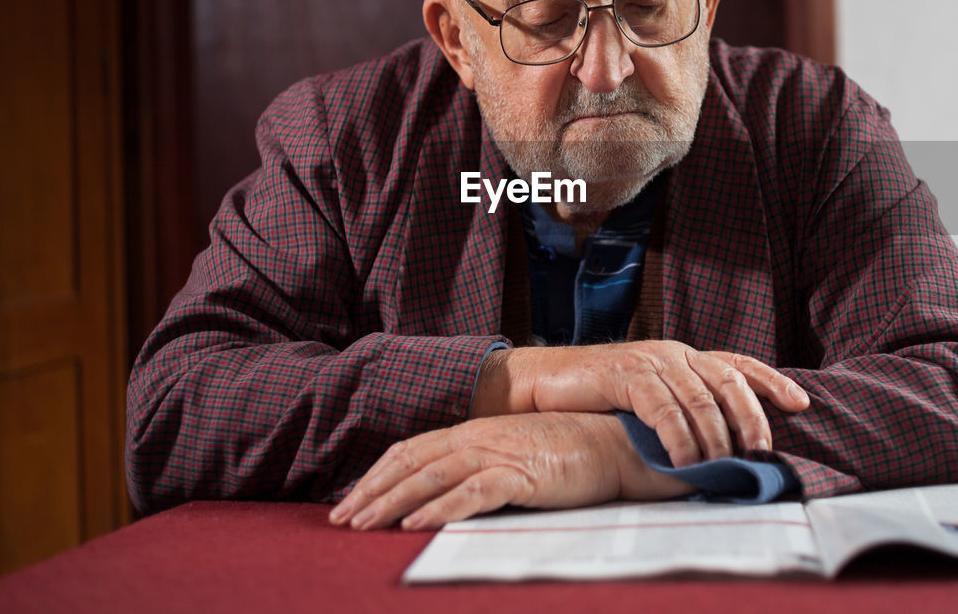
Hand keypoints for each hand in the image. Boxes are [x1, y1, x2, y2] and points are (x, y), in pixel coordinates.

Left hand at [328, 412, 691, 530]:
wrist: (615, 443)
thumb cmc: (567, 452)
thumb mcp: (514, 453)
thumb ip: (481, 467)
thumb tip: (445, 492)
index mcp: (474, 431)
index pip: (411, 451)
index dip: (378, 475)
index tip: (351, 501)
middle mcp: (478, 436)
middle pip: (411, 462)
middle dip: (372, 491)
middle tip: (341, 520)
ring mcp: (498, 452)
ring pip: (431, 476)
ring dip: (393, 501)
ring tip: (364, 525)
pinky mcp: (520, 473)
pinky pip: (471, 492)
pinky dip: (439, 508)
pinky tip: (415, 524)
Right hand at [471, 341, 809, 466]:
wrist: (543, 382)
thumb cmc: (596, 396)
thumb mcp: (647, 398)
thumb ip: (680, 409)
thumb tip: (719, 447)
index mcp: (683, 356)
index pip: (738, 363)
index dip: (772, 380)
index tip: (800, 402)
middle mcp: (674, 353)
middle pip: (729, 380)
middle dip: (752, 416)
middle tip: (762, 449)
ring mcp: (651, 361)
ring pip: (700, 399)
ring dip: (716, 438)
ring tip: (724, 468)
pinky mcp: (627, 375)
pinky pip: (664, 410)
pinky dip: (679, 438)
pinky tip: (685, 462)